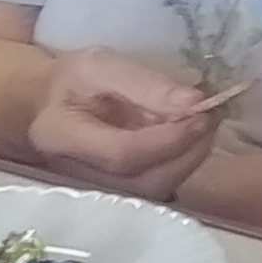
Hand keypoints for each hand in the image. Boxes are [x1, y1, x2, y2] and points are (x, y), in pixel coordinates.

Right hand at [24, 49, 236, 197]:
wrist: (51, 108)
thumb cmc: (73, 83)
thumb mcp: (100, 65)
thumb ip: (145, 83)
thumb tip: (196, 103)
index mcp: (61, 137)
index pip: (123, 154)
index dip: (168, 138)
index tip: (201, 112)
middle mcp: (79, 176)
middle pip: (147, 181)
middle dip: (188, 149)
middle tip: (211, 114)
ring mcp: (101, 193)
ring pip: (159, 190)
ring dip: (192, 156)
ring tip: (204, 120)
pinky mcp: (121, 197)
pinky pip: (161, 187)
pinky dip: (184, 162)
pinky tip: (191, 136)